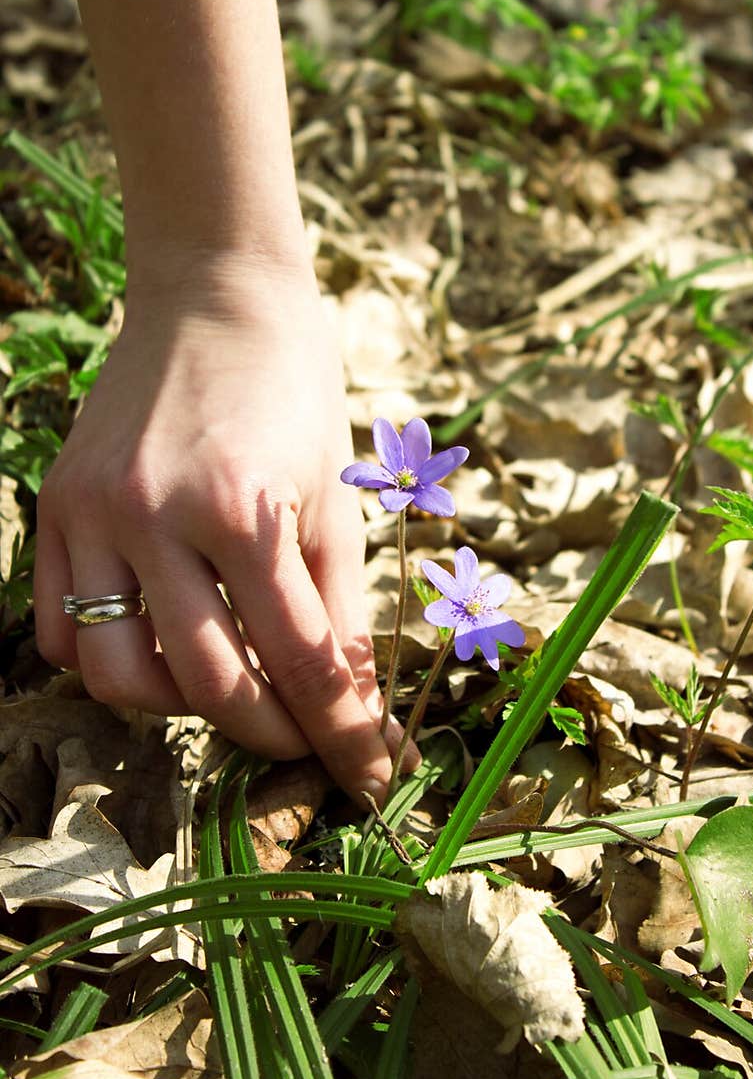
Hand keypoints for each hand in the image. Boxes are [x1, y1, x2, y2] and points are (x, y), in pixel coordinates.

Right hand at [34, 255, 413, 802]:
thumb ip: (340, 611)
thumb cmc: (296, 393)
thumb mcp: (333, 499)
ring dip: (181, 707)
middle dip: (270, 733)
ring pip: (118, 676)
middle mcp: (155, 516)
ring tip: (231, 686)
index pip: (300, 660)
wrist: (216, 296)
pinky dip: (106, 662)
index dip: (341, 735)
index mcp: (243, 508)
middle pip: (207, 684)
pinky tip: (158, 649)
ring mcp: (92, 514)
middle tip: (306, 737)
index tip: (371, 781)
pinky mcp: (54, 508)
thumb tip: (360, 713)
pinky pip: (60, 629)